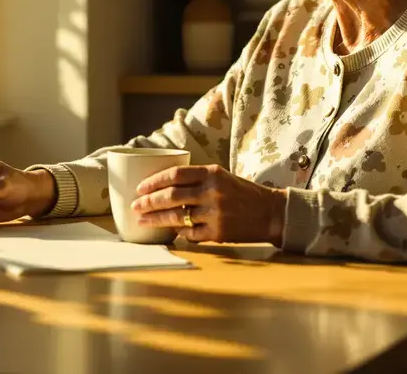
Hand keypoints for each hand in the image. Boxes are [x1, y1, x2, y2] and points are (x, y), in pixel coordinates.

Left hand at [130, 164, 286, 244]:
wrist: (272, 213)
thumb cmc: (243, 193)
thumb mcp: (222, 177)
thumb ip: (197, 179)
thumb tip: (162, 186)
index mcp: (212, 173)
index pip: (175, 174)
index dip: (153, 181)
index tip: (139, 188)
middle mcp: (212, 191)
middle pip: (170, 197)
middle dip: (148, 202)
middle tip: (135, 206)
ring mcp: (215, 213)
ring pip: (176, 217)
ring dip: (155, 220)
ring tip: (141, 221)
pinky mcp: (218, 232)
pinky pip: (190, 234)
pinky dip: (178, 233)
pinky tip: (170, 232)